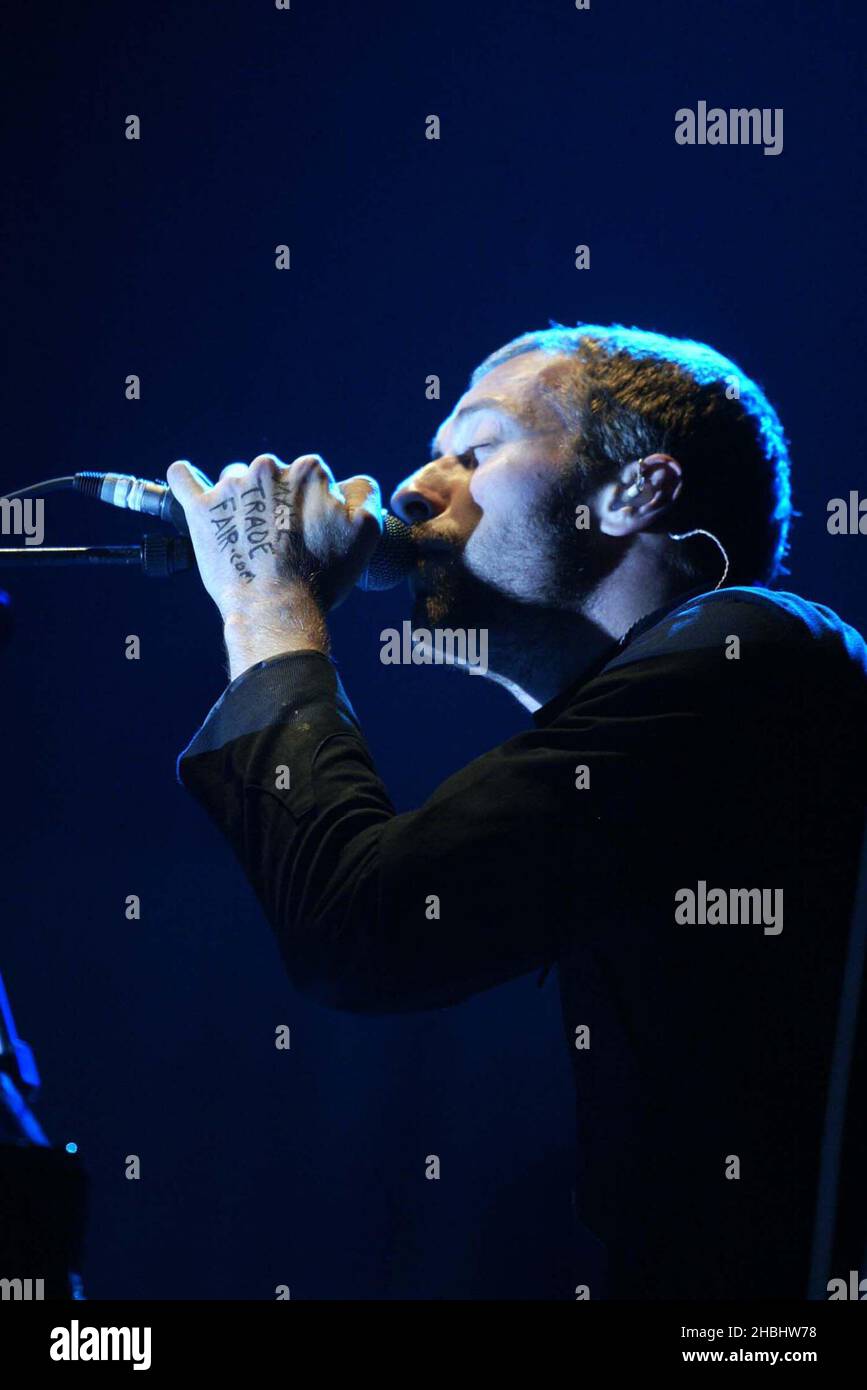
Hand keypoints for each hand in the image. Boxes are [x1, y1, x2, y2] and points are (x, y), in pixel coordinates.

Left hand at [167, 453, 381, 675]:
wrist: (275, 607)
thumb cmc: (321, 575)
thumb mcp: (366, 532)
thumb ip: (364, 494)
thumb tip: (351, 484)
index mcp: (307, 470)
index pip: (312, 476)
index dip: (314, 504)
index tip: (310, 530)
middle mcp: (267, 469)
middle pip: (272, 476)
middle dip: (276, 501)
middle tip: (280, 539)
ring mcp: (230, 487)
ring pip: (234, 480)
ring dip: (239, 499)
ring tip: (246, 535)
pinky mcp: (200, 508)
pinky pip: (183, 478)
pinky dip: (187, 480)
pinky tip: (190, 484)